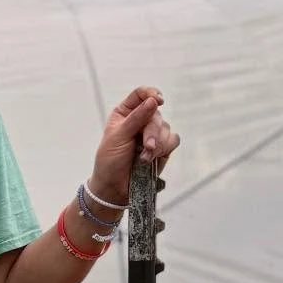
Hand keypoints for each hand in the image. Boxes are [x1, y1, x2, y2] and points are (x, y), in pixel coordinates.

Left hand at [89, 86, 180, 205]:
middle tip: (146, 146)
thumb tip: (153, 100)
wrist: (115, 188)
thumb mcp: (118, 137)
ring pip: (165, 127)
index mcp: (125, 113)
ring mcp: (152, 134)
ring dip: (157, 143)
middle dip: (152, 131)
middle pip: (156, 113)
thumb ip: (137, 118)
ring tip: (144, 158)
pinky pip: (173, 140)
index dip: (151, 94)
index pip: (141, 94)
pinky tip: (152, 159)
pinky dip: (165, 148)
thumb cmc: (110, 162)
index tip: (158, 100)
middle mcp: (140, 120)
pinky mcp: (162, 148)